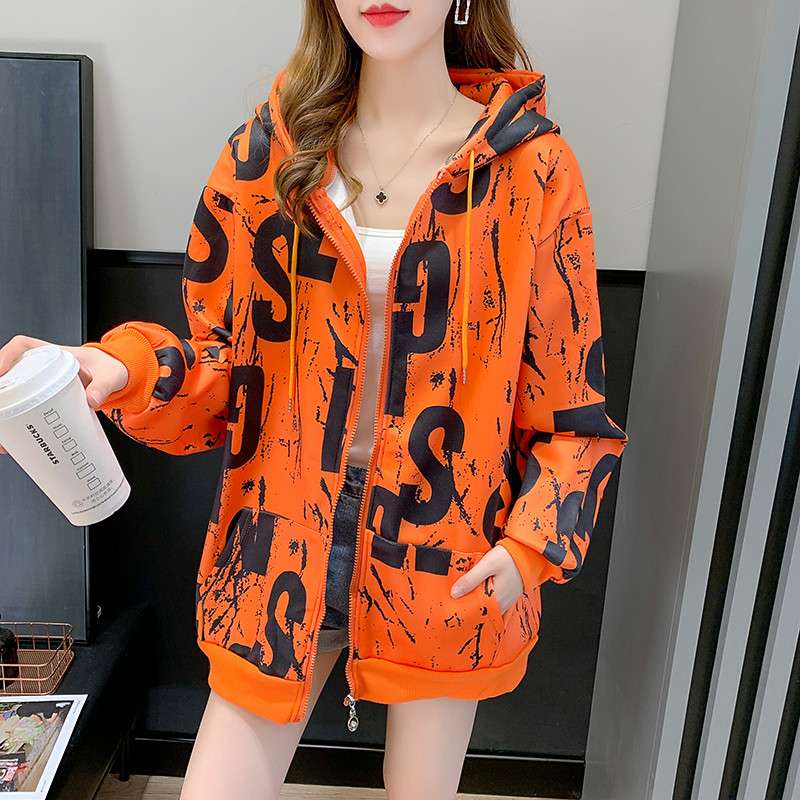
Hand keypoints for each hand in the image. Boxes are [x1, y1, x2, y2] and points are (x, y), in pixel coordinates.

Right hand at [0, 335, 128, 453]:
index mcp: (53, 353)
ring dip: (3, 416)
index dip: (6, 356)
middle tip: (0, 414)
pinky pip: (22, 411)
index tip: (0, 372)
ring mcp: (38, 384)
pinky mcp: (42, 400)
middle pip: (9, 375)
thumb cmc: (108, 369)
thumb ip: (103, 386)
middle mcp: (40, 367)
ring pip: (11, 395)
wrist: (113, 378)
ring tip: (3, 439)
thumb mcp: (109, 376)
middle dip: (0, 395)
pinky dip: (15, 427)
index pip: (22, 346)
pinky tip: (11, 444)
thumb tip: (92, 400)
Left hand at [449, 544, 523, 614]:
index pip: (474, 611)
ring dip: (475, 602)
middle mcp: (502, 603)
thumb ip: (471, 578)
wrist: (529, 552)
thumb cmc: (510, 557)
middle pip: (480, 610)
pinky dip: (484, 599)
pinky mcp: (507, 594)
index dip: (462, 609)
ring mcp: (505, 600)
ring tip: (462, 597)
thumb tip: (454, 593)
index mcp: (495, 598)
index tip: (450, 607)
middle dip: (467, 606)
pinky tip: (476, 593)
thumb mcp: (488, 564)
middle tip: (452, 603)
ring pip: (486, 606)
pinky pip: (493, 602)